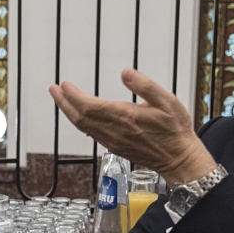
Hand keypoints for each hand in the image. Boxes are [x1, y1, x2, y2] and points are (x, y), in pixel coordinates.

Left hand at [49, 69, 216, 185]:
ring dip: (70, 113)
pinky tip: (80, 116)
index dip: (73, 96)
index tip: (64, 85)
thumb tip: (126, 73)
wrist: (180, 159)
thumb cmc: (175, 131)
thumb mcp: (167, 101)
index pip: (90, 106)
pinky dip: (81, 123)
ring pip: (84, 127)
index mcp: (125, 117)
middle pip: (80, 118)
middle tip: (54, 90)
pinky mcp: (116, 147)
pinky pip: (92, 134)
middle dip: (64, 103)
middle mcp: (115, 131)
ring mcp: (113, 141)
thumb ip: (145, 85)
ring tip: (62, 99)